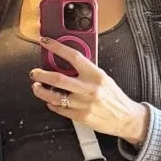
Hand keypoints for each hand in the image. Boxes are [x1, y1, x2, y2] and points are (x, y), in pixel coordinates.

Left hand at [31, 39, 150, 144]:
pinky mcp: (80, 116)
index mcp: (96, 74)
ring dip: (41, 91)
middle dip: (41, 75)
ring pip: (55, 96)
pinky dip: (52, 104)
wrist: (125, 118)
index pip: (73, 56)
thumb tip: (66, 62)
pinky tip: (50, 101)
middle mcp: (89, 88)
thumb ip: (86, 71)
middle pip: (58, 78)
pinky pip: (60, 109)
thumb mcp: (103, 78)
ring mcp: (84, 104)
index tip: (46, 42)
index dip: (57, 48)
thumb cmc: (114, 97)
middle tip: (35, 73)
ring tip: (37, 87)